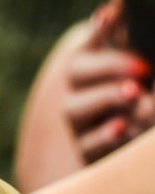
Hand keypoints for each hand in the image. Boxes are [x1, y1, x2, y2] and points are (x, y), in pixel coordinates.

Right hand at [64, 5, 154, 161]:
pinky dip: (104, 134)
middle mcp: (82, 93)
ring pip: (74, 109)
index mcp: (97, 68)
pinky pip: (88, 145)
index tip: (110, 17)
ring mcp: (81, 124)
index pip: (89, 44)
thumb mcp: (142, 71)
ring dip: (106, 98)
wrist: (144, 144)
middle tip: (142, 68)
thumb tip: (116, 11)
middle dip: (109, 66)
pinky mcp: (88, 152)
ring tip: (134, 94)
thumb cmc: (146, 96)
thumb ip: (131, 45)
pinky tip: (122, 125)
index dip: (97, 32)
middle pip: (76, 72)